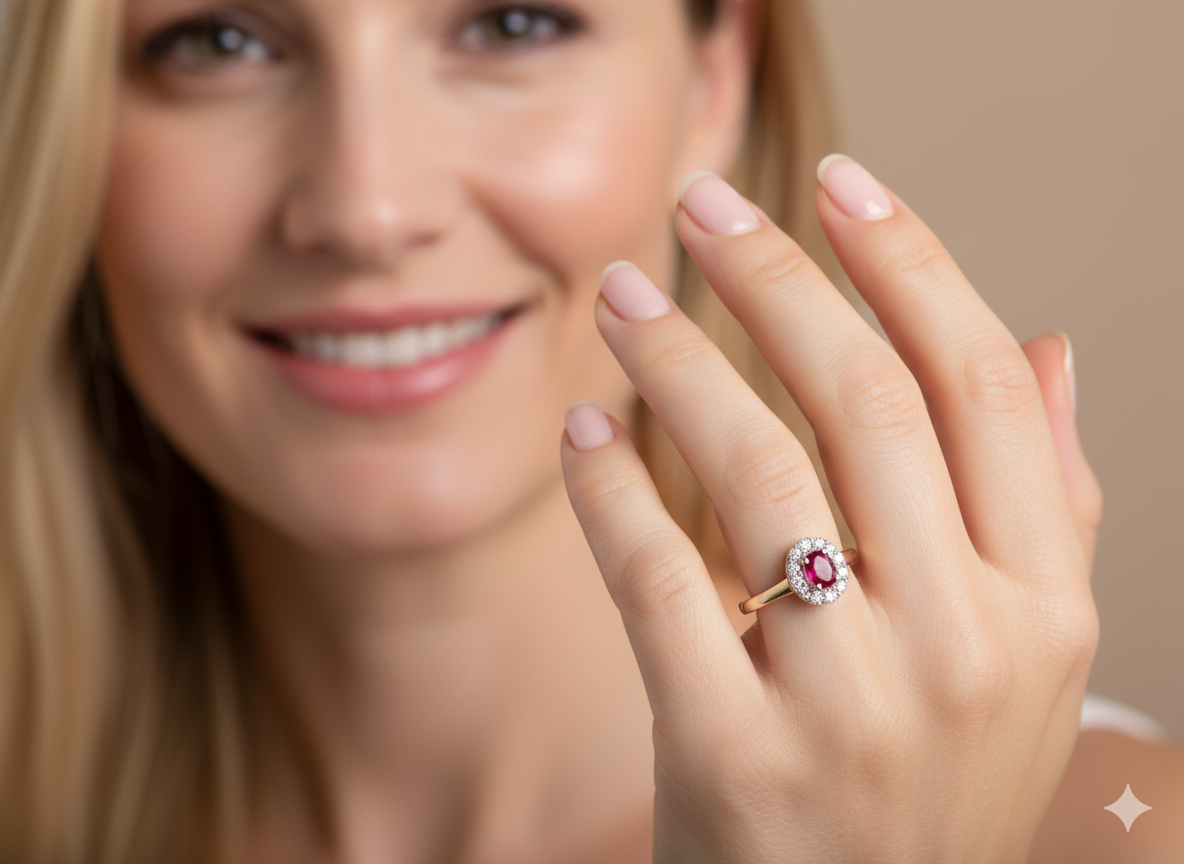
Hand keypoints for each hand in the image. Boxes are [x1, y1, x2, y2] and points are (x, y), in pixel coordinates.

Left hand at [560, 160, 1100, 862]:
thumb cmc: (929, 782)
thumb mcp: (1027, 660)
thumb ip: (1045, 506)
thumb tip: (1048, 348)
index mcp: (1043, 607)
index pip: (978, 386)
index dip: (908, 261)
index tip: (837, 183)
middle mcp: (965, 647)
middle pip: (862, 401)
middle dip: (774, 276)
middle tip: (701, 205)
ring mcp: (851, 707)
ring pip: (754, 469)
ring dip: (675, 359)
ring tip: (623, 300)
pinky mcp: (733, 756)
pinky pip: (656, 577)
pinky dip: (610, 486)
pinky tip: (585, 427)